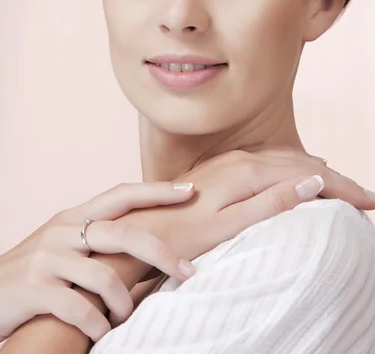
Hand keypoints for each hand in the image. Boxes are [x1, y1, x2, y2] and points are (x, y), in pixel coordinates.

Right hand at [0, 181, 195, 342]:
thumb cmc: (34, 273)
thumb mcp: (63, 245)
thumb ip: (96, 239)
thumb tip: (146, 241)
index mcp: (73, 217)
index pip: (121, 194)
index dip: (156, 191)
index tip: (189, 191)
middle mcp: (63, 231)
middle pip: (123, 234)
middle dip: (160, 253)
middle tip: (188, 270)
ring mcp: (47, 259)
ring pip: (105, 277)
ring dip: (124, 303)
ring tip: (125, 318)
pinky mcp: (34, 289)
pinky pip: (80, 309)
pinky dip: (97, 325)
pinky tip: (101, 333)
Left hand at [133, 145, 374, 261]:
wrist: (140, 229)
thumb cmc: (182, 234)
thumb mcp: (229, 225)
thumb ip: (271, 203)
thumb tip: (313, 184)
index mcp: (249, 172)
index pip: (309, 175)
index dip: (343, 188)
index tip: (371, 202)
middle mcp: (243, 159)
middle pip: (303, 163)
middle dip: (338, 179)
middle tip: (366, 197)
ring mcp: (232, 160)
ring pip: (288, 159)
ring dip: (318, 171)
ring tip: (342, 185)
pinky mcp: (224, 166)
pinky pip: (271, 158)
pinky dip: (295, 166)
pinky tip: (299, 171)